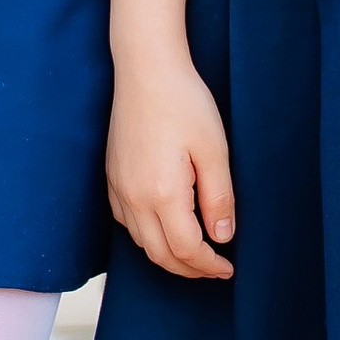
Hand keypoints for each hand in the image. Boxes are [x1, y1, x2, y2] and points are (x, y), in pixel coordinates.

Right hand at [107, 55, 235, 279]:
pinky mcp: (111, 177)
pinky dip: (147, 236)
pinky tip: (164, 228)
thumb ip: (219, 198)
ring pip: (140, 242)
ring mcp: (118, 187)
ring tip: (194, 253)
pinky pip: (126, 222)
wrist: (146, 69)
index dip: (209, 266)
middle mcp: (134, 197)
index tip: (228, 269)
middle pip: (160, 254)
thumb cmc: (183, 102)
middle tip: (214, 270)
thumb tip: (223, 236)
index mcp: (162, 193)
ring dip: (168, 256)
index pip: (186, 249)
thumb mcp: (214, 150)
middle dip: (189, 269)